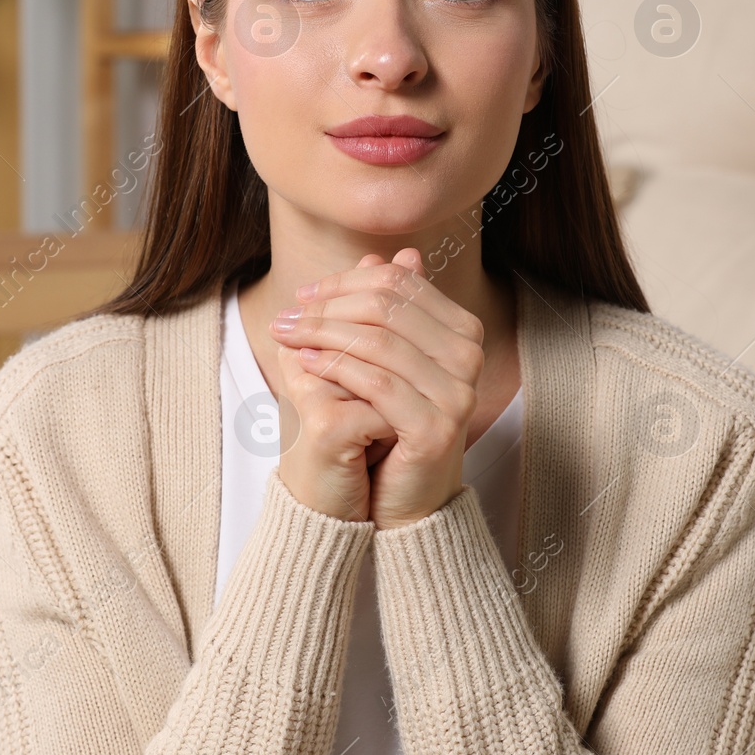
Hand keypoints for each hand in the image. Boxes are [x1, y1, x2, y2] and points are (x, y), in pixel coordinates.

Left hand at [268, 249, 484, 528]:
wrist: (405, 500)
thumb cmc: (391, 425)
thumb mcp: (384, 360)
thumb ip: (385, 311)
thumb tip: (377, 255)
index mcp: (463, 331)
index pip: (398, 284)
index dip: (345, 282)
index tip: (304, 294)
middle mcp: (470, 356)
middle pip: (387, 307)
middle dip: (328, 306)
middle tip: (286, 315)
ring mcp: (459, 393)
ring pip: (378, 341)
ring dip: (321, 332)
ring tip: (284, 334)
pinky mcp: (438, 428)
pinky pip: (377, 382)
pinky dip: (334, 367)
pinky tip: (303, 363)